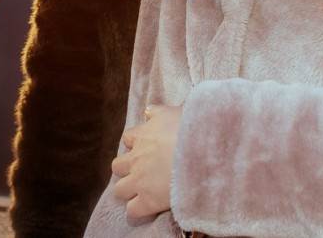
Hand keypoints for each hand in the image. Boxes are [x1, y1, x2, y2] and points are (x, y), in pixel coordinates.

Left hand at [111, 104, 182, 221]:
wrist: (204, 153)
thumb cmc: (193, 130)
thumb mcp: (175, 112)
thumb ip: (159, 112)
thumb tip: (148, 111)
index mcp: (143, 136)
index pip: (128, 139)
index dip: (135, 144)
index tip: (146, 148)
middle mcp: (137, 158)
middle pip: (117, 166)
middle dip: (127, 169)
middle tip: (143, 172)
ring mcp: (140, 181)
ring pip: (119, 190)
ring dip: (129, 190)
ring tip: (144, 191)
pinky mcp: (148, 201)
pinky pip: (132, 210)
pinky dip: (138, 209)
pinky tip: (149, 207)